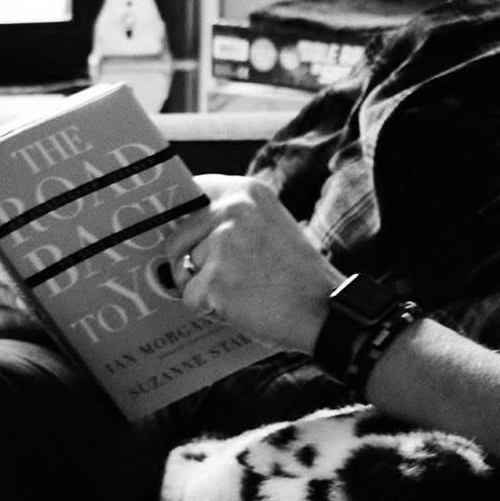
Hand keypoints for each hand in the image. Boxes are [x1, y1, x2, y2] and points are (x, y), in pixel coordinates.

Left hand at [162, 176, 343, 356]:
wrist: (322, 309)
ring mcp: (222, 244)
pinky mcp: (215, 279)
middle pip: (177, 237)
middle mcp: (232, 210)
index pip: (192, 190)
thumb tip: (183, 225)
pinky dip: (208, 310)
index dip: (182, 214)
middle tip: (226, 276)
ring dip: (202, 287)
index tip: (178, 227)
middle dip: (189, 262)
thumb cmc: (296, 274)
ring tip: (240, 290)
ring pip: (182, 270)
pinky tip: (239, 305)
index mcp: (247, 192)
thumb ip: (232, 217)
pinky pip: (190, 298)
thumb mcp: (269, 225)